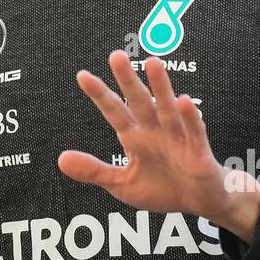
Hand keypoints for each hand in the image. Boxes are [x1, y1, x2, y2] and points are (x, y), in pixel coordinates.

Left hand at [58, 50, 259, 240]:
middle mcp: (154, 131)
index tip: (82, 75)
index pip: (114, 111)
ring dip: (161, 87)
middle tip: (116, 56)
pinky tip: (184, 101)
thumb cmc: (162, 188)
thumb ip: (94, 170)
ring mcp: (177, 138)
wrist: (199, 202)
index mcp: (135, 137)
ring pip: (166, 109)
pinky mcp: (198, 151)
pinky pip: (193, 131)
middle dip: (128, 80)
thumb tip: (61, 159)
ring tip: (152, 63)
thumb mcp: (122, 184)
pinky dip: (189, 117)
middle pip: (139, 102)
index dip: (99, 95)